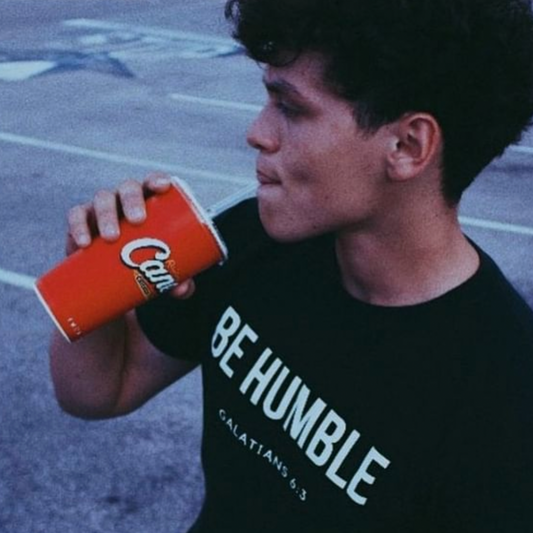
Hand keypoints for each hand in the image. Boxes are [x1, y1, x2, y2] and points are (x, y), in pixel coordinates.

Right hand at [65, 173, 195, 298]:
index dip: (157, 180)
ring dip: (107, 214)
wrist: (112, 279)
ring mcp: (102, 209)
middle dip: (132, 200)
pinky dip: (78, 226)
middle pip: (128, 189)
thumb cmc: (146, 265)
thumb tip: (182, 289)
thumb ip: (178, 280)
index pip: (153, 183)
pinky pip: (76, 216)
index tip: (163, 187)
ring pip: (102, 200)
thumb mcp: (164, 272)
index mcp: (149, 203)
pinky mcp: (82, 224)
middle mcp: (125, 201)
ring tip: (112, 237)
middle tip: (138, 220)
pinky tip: (83, 242)